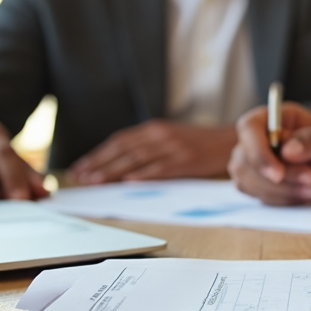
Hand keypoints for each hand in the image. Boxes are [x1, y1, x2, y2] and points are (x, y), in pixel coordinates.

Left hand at [68, 120, 234, 183]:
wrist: (230, 140)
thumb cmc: (199, 144)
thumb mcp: (171, 138)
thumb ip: (148, 146)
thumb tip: (121, 165)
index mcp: (154, 129)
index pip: (119, 141)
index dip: (97, 155)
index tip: (80, 168)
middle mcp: (160, 135)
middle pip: (123, 149)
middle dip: (99, 164)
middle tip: (81, 177)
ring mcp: (173, 147)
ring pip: (137, 159)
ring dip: (113, 171)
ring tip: (96, 181)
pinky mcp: (186, 160)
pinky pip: (161, 168)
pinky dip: (143, 175)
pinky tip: (129, 182)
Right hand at [229, 102, 310, 204]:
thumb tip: (286, 151)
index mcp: (279, 117)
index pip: (249, 127)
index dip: (256, 151)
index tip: (277, 173)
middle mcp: (265, 138)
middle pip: (244, 159)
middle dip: (277, 178)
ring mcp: (262, 162)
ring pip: (248, 181)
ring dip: (281, 191)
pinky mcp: (266, 185)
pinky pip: (259, 196)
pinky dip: (282, 200)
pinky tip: (308, 196)